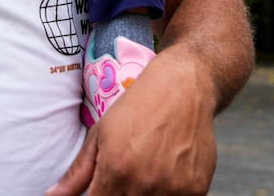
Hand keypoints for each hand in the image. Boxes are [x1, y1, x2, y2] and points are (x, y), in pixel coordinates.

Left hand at [46, 52, 218, 195]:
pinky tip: (165, 177)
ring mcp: (173, 188)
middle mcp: (144, 182)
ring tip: (145, 173)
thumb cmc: (137, 108)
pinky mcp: (196, 189)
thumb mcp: (101, 135)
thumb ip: (78, 172)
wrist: (183, 89)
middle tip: (124, 178)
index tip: (101, 190)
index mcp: (116, 169)